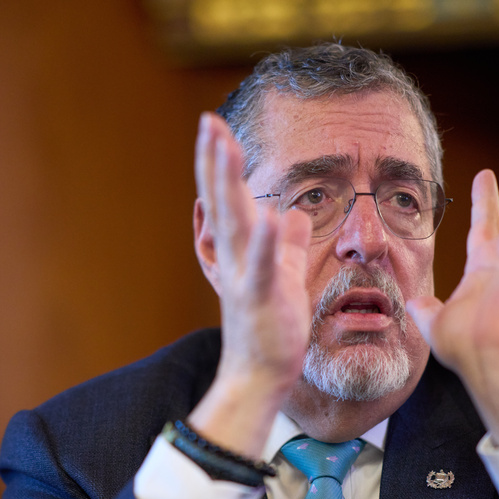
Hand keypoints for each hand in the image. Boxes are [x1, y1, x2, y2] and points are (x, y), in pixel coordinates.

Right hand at [187, 113, 311, 454]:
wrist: (259, 376)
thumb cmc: (270, 329)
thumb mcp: (284, 277)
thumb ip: (285, 245)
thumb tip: (291, 215)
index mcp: (240, 252)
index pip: (226, 200)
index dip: (220, 163)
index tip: (215, 127)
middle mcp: (233, 260)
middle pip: (221, 201)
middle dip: (215, 160)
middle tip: (207, 122)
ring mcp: (243, 278)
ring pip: (233, 224)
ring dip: (227, 184)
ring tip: (224, 148)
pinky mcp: (261, 301)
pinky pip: (260, 268)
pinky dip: (261, 243)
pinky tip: (264, 216)